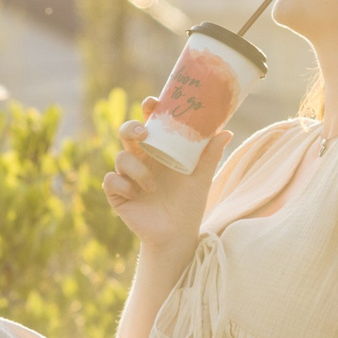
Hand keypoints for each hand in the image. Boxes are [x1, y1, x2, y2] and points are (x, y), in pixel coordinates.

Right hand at [102, 98, 230, 250]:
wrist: (178, 235)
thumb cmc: (189, 204)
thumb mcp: (202, 178)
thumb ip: (211, 156)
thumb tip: (226, 132)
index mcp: (158, 151)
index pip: (150, 124)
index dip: (148, 111)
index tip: (153, 102)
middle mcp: (141, 160)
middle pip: (126, 134)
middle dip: (131, 129)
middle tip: (144, 134)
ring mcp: (128, 177)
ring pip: (120, 158)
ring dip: (136, 170)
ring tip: (153, 186)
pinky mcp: (118, 195)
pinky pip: (111, 181)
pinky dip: (123, 184)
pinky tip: (137, 195)